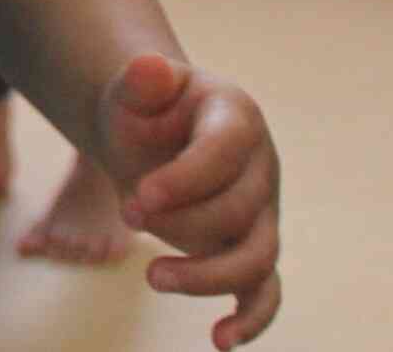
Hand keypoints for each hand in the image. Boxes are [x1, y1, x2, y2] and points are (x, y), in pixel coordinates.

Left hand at [100, 54, 280, 348]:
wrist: (151, 135)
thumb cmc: (143, 112)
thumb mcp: (135, 90)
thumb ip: (142, 80)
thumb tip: (148, 67)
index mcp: (236, 118)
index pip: (223, 154)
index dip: (183, 181)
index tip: (136, 199)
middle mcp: (261, 167)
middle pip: (238, 211)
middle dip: (180, 223)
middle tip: (125, 215)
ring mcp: (263, 212)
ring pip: (256, 258)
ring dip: (207, 277)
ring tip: (153, 277)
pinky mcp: (252, 247)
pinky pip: (266, 292)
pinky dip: (250, 319)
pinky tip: (220, 340)